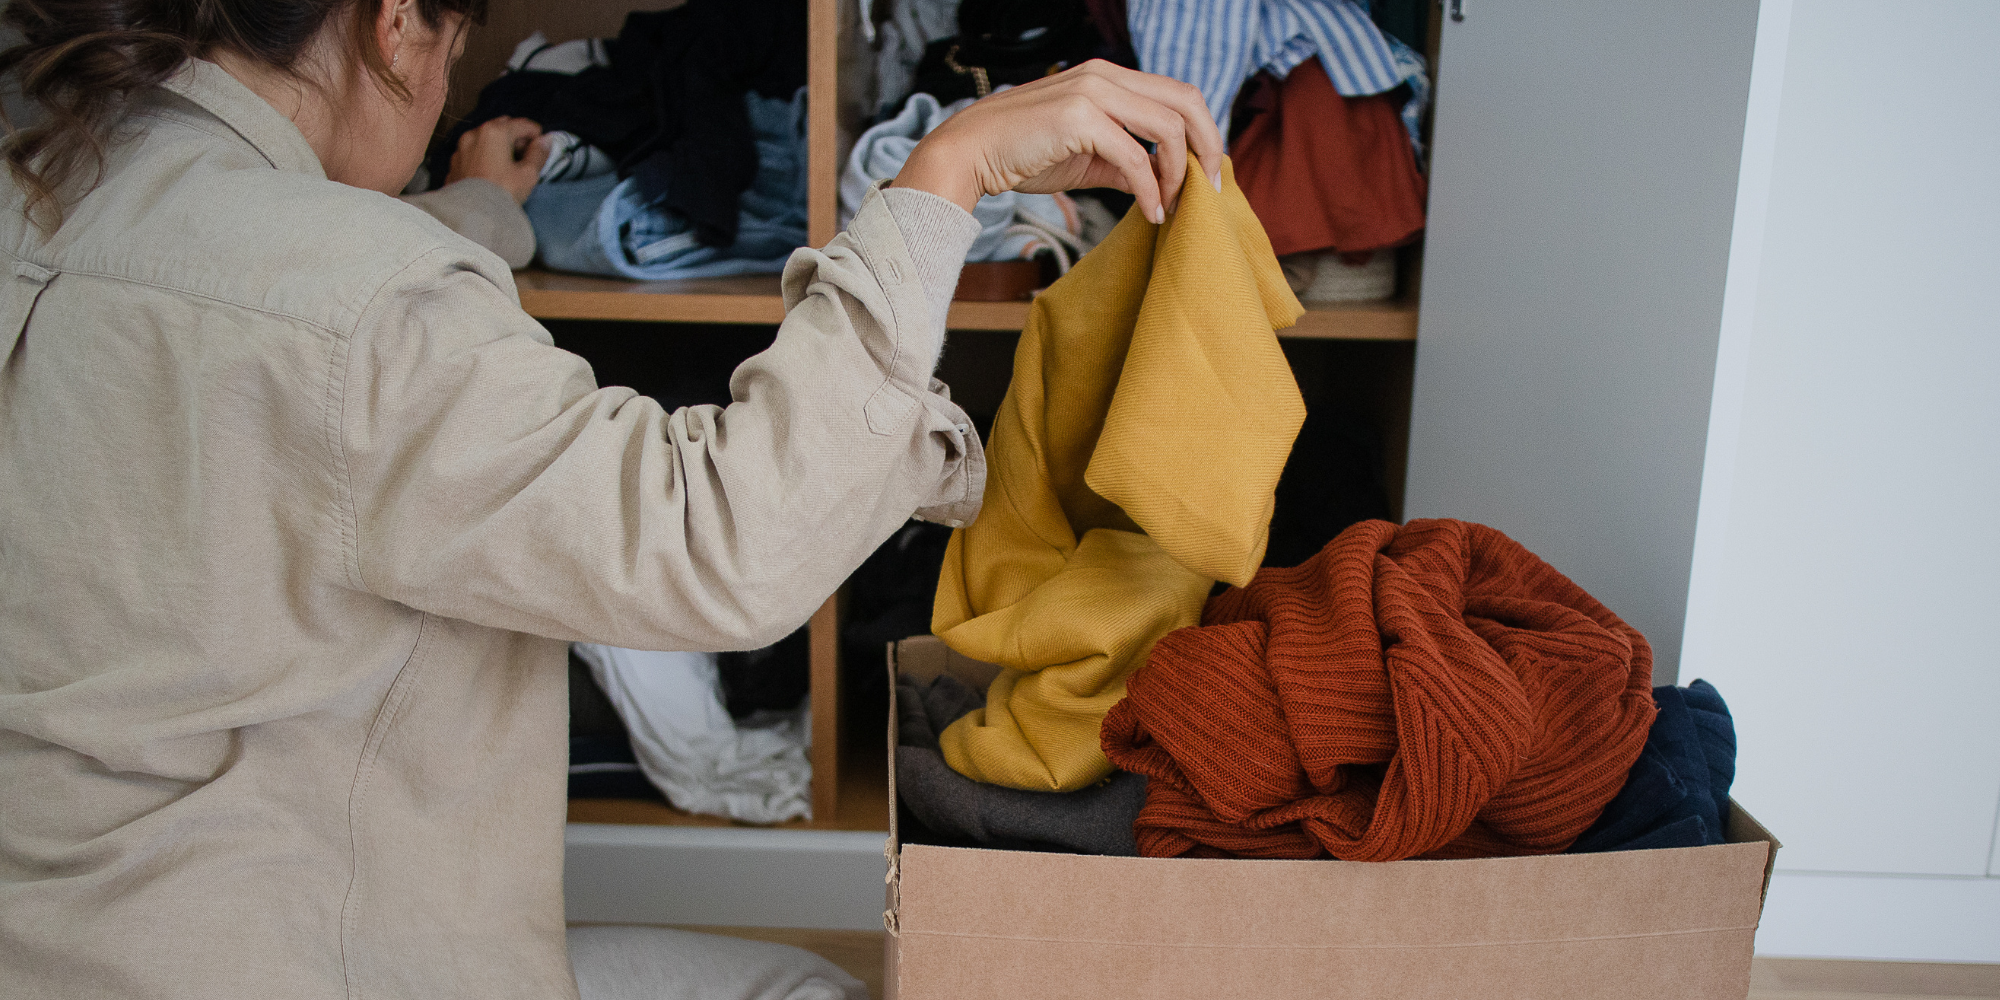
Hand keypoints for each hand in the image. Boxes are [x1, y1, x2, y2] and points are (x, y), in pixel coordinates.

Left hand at [445, 117, 551, 203]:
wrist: (471, 216)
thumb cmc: (502, 193)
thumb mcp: (528, 174)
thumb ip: (538, 154)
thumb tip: (545, 141)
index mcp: (495, 132)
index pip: (522, 124)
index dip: (536, 134)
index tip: (542, 146)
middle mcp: (474, 134)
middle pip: (501, 126)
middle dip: (515, 136)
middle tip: (525, 155)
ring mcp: (460, 148)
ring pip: (484, 138)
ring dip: (498, 145)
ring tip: (507, 164)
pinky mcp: (454, 163)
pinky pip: (473, 152)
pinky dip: (483, 155)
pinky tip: (490, 171)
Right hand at [892, 60, 1224, 223]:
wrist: (971, 152)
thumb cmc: (1023, 153)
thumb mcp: (1086, 157)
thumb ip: (1126, 163)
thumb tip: (1162, 183)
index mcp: (1109, 77)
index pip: (1178, 94)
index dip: (1203, 132)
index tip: (1207, 173)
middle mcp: (1105, 76)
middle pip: (1186, 102)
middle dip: (1208, 147)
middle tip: (1211, 188)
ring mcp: (1093, 93)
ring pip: (1167, 128)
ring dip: (1178, 173)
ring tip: (1172, 204)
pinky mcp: (1080, 119)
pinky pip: (1135, 157)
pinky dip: (1150, 190)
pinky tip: (1150, 213)